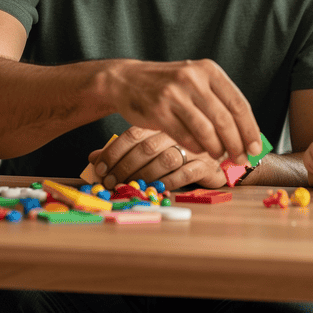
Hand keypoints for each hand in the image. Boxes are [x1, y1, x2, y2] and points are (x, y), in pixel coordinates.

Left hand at [88, 127, 226, 190]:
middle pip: (146, 147)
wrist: (220, 155)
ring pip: (165, 160)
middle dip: (125, 167)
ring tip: (130, 188)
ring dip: (144, 176)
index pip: (133, 133)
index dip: (114, 151)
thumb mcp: (149, 148)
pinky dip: (168, 182)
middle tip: (110, 182)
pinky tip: (157, 189)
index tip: (99, 168)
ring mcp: (195, 146)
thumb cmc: (178, 152)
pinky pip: (186, 172)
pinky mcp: (208, 163)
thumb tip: (92, 159)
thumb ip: (123, 152)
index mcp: (161, 122)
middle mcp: (177, 131)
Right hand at [105, 58, 261, 163]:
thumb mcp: (196, 80)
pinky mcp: (158, 111)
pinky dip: (197, 148)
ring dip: (217, 149)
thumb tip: (248, 135)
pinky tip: (200, 149)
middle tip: (241, 159)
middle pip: (224, 120)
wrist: (127, 80)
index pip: (238, 103)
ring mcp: (174, 94)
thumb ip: (219, 101)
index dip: (250, 129)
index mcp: (208, 70)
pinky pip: (186, 138)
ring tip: (220, 156)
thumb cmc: (169, 85)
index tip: (256, 148)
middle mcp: (192, 79)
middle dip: (237, 144)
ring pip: (206, 131)